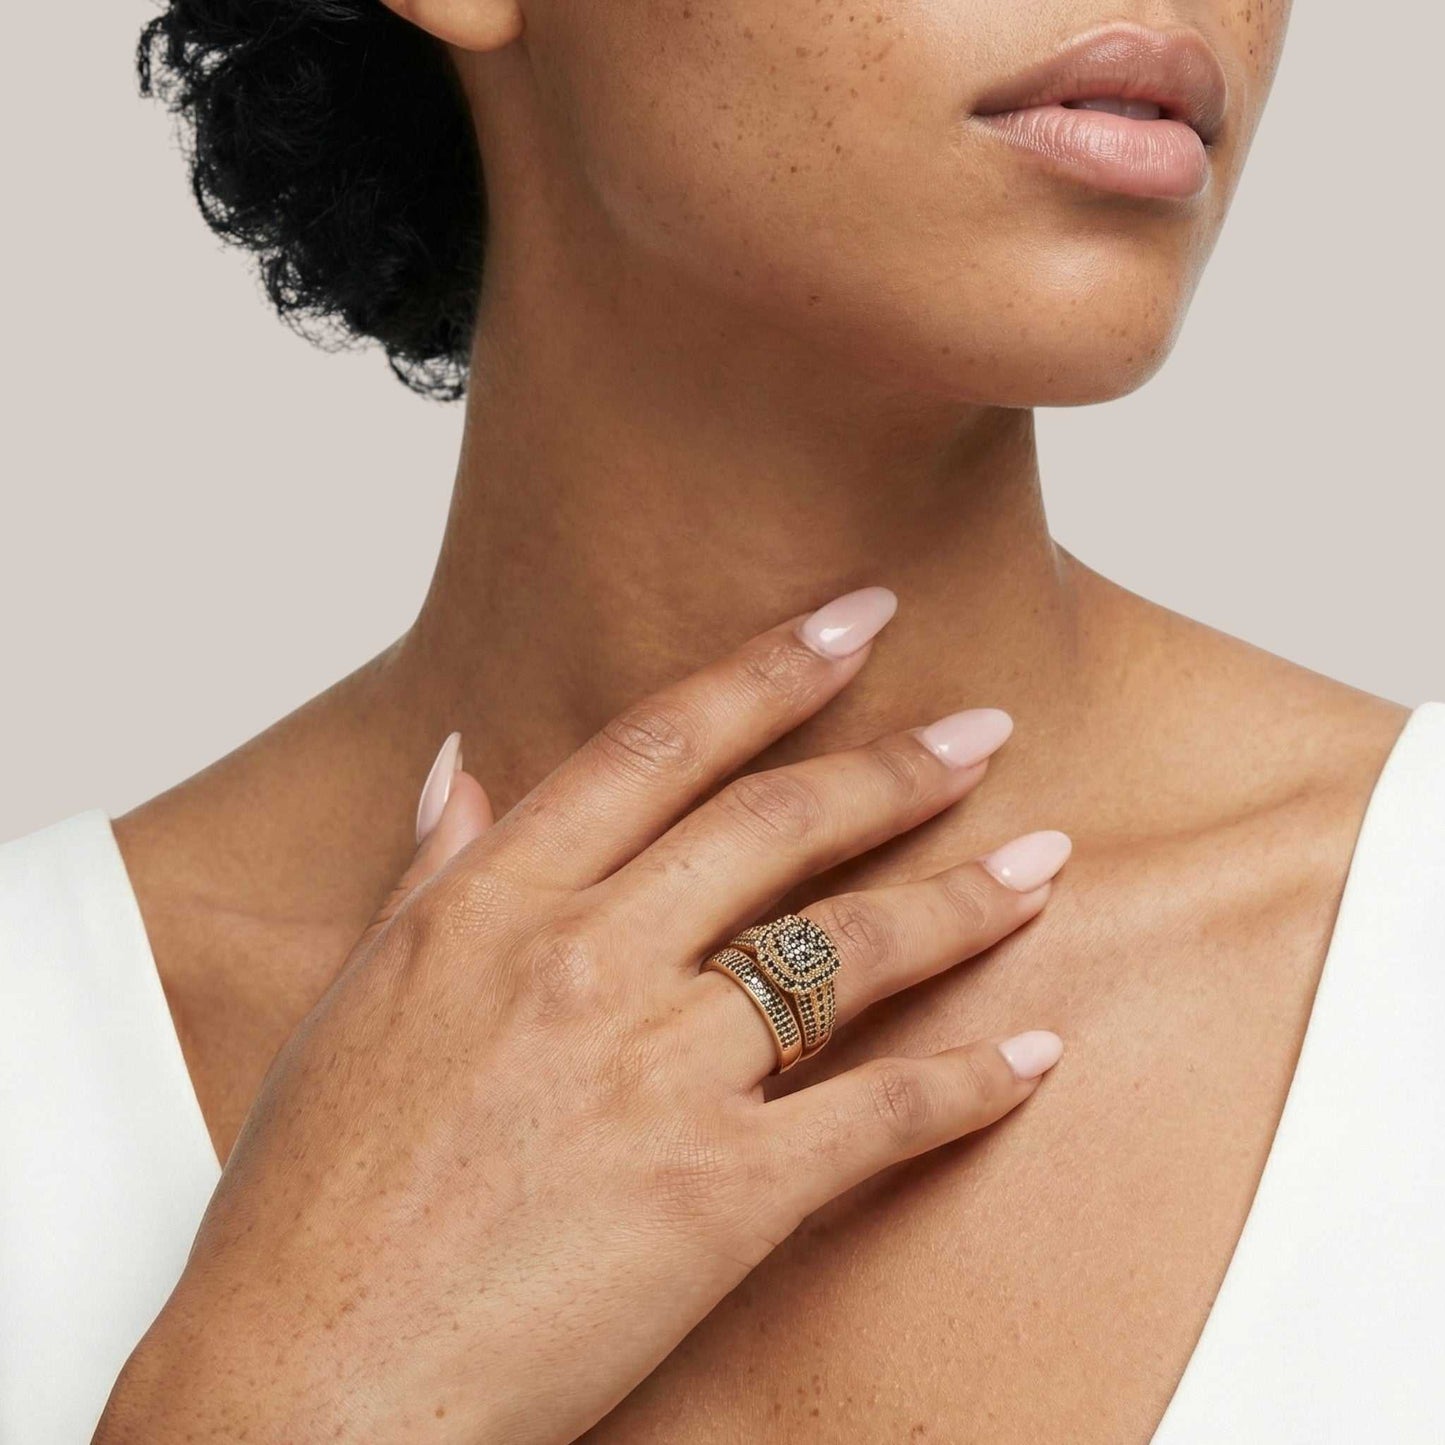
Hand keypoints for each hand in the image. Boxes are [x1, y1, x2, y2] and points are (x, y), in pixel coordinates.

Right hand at [95, 587, 1068, 1444]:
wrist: (308, 1384)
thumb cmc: (315, 1200)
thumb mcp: (354, 1001)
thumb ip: (426, 870)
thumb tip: (459, 766)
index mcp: (494, 904)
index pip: (663, 746)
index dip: (773, 669)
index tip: (856, 620)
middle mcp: (586, 960)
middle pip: (779, 825)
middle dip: (899, 765)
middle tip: (985, 728)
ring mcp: (657, 1071)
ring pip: (849, 951)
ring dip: (962, 900)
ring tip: (1042, 862)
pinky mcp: (718, 1193)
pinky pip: (881, 1114)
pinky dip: (971, 1083)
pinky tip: (1032, 1055)